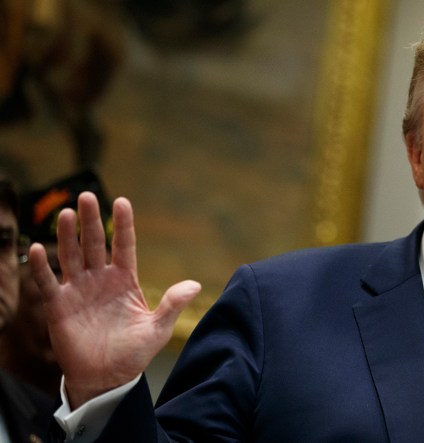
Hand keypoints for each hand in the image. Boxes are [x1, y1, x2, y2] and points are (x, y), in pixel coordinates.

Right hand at [29, 192, 200, 408]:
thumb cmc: (133, 353)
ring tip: (67, 213)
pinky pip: (47, 282)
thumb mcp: (158, 329)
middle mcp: (101, 280)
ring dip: (67, 235)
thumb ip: (173, 305)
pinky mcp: (59, 306)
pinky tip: (36, 248)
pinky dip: (41, 266)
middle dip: (91, 221)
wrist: (107, 378)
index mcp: (125, 281)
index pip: (124, 245)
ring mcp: (78, 290)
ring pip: (71, 256)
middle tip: (87, 195)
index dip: (123, 224)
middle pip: (94, 243)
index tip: (122, 201)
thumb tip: (195, 284)